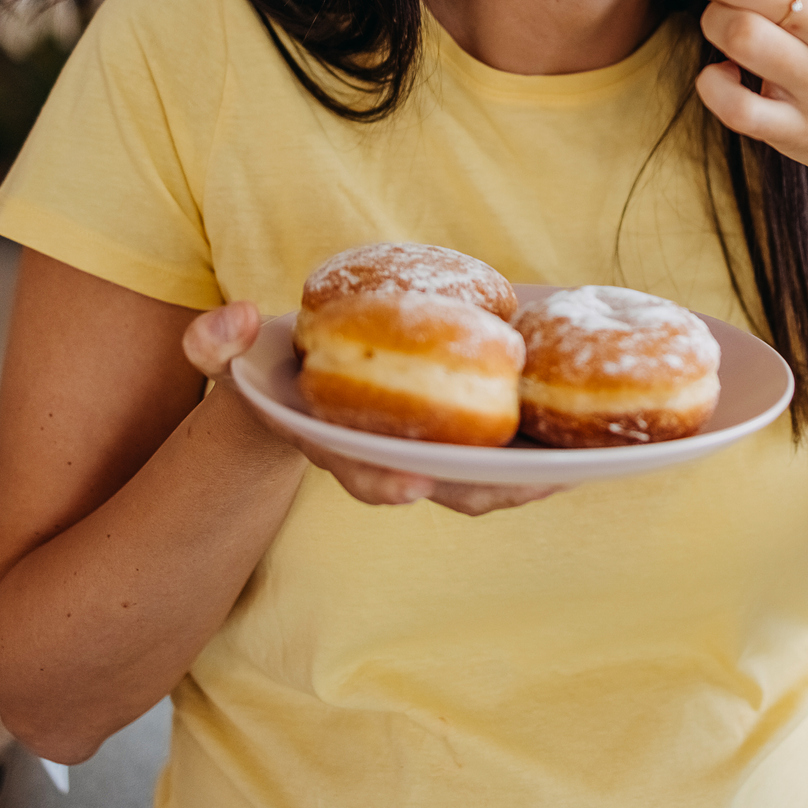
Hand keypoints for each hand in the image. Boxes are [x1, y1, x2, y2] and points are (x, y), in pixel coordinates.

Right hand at [181, 301, 563, 516]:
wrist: (308, 379)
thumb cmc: (274, 368)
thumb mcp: (235, 356)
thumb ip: (215, 343)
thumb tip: (229, 320)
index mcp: (335, 446)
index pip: (359, 471)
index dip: (382, 480)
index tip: (405, 481)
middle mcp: (389, 462)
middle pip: (441, 487)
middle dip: (483, 486)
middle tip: (526, 478)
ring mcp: (432, 457)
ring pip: (488, 480)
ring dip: (533, 477)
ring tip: (578, 464)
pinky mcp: (470, 440)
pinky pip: (514, 456)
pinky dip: (550, 453)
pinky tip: (592, 442)